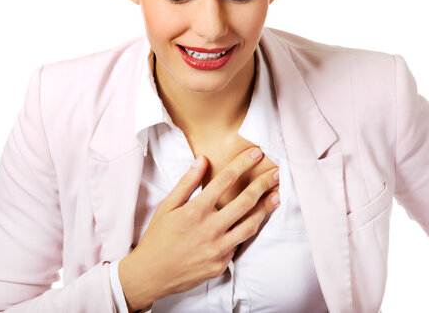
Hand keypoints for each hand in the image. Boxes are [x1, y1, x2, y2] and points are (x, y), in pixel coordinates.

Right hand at [118, 147, 279, 311]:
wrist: (151, 274)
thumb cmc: (157, 237)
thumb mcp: (167, 206)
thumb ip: (187, 183)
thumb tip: (202, 160)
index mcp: (195, 210)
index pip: (225, 180)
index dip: (243, 164)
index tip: (256, 153)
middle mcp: (209, 229)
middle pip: (245, 201)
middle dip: (263, 184)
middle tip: (276, 173)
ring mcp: (217, 249)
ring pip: (250, 225)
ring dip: (265, 209)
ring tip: (276, 196)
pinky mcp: (221, 265)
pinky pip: (238, 245)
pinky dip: (247, 231)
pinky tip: (255, 221)